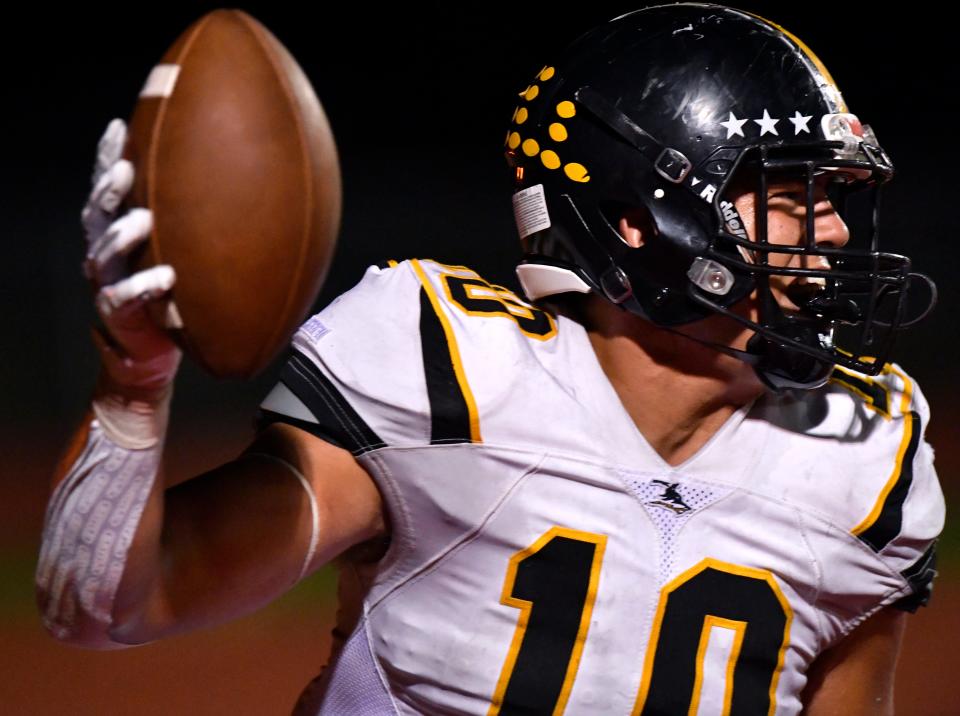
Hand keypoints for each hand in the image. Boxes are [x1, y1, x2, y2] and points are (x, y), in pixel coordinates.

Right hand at [82, 119, 181, 399]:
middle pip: (98, 212)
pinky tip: (165, 277)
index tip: (119, 126)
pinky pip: (123, 296)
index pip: (108, 188)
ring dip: (121, 234)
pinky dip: (144, 286)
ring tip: (140, 219)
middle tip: (126, 169)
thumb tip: (259, 191)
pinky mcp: (117, 312)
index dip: (108, 157)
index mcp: (120, 230)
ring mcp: (108, 281)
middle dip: (108, 188)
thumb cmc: (176, 295)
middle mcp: (107, 251)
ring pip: (104, 251)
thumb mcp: (187, 256)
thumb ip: (202, 227)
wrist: (154, 351)